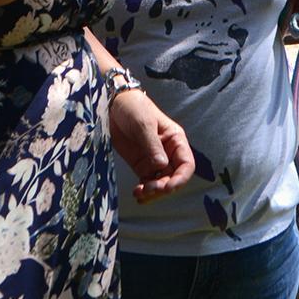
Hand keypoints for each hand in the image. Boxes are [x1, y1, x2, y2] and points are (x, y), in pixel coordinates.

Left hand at [108, 89, 195, 203]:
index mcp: (175, 140)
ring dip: (153, 192)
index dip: (180, 179)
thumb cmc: (133, 108)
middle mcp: (168, 152)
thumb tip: (161, 166)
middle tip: (148, 190)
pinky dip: (144, 191)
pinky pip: (147, 182)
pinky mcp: (141, 164)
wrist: (112, 105)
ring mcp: (154, 159)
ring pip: (160, 183)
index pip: (186, 165)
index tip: (168, 187)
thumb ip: (152, 146)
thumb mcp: (144, 125)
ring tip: (139, 194)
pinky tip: (137, 194)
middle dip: (163, 188)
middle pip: (173, 178)